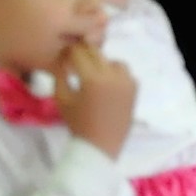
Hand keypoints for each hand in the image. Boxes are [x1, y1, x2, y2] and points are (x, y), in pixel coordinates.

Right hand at [54, 43, 135, 158]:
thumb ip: (61, 75)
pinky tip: (105, 80)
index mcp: (93, 79)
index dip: (69, 51)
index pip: (79, 53)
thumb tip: (62, 59)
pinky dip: (115, 72)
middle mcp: (113, 77)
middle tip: (75, 58)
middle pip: (97, 53)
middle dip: (84, 52)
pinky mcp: (135, 90)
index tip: (63, 53)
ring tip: (91, 71)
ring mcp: (127, 83)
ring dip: (102, 62)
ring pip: (113, 61)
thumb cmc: (77, 123)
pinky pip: (125, 72)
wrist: (100, 144)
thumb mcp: (62, 98)